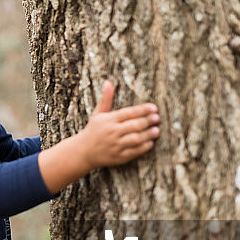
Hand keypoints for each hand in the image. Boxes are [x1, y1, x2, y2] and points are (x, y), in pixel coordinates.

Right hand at [37, 80, 159, 193]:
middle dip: (147, 121)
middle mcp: (112, 132)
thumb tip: (108, 82)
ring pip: (135, 139)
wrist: (83, 152)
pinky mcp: (118, 157)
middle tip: (157, 118)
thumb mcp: (97, 114)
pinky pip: (133, 152)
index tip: (154, 108)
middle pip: (134, 125)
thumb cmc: (93, 130)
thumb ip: (106, 99)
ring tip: (156, 130)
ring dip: (147, 135)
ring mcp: (115, 145)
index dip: (142, 110)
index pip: (128, 113)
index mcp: (108, 120)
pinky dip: (142, 147)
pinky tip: (150, 143)